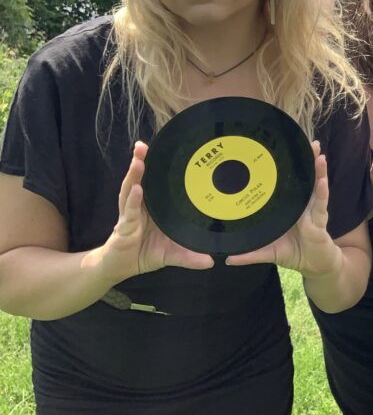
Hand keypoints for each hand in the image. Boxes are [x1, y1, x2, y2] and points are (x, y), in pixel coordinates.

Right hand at [100, 142, 213, 280]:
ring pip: (130, 191)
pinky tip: (137, 190)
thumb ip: (190, 256)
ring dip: (134, 175)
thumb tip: (211, 261)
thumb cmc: (143, 254)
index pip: (154, 182)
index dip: (156, 166)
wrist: (118, 269)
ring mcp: (129, 215)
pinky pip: (129, 212)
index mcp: (152, 207)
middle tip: (143, 145)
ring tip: (139, 161)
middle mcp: (139, 207)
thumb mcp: (172, 254)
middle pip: (140, 180)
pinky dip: (133, 201)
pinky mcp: (123, 228)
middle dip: (141, 161)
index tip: (162, 148)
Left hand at [227, 142, 340, 276]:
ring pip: (317, 188)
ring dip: (319, 172)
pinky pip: (321, 205)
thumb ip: (249, 254)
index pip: (291, 183)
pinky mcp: (321, 223)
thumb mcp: (269, 252)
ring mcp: (314, 212)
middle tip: (310, 142)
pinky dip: (322, 193)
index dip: (291, 167)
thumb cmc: (295, 253)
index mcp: (291, 208)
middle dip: (309, 161)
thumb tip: (226, 259)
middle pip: (307, 180)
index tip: (287, 148)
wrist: (316, 267)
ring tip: (319, 156)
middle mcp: (304, 206)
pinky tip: (322, 181)